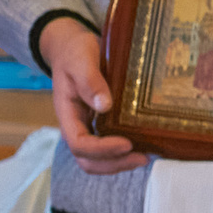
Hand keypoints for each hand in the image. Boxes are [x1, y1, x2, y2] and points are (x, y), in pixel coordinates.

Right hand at [40, 17, 144, 176]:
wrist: (72, 48)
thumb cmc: (75, 52)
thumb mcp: (80, 60)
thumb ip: (89, 81)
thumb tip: (104, 106)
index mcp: (67, 113)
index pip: (79, 143)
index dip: (101, 149)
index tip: (126, 143)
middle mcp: (76, 125)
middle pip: (87, 160)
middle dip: (113, 164)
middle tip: (142, 158)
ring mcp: (88, 126)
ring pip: (98, 159)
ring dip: (120, 163)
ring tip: (146, 156)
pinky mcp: (100, 124)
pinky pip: (109, 147)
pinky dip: (124, 153)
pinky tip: (144, 146)